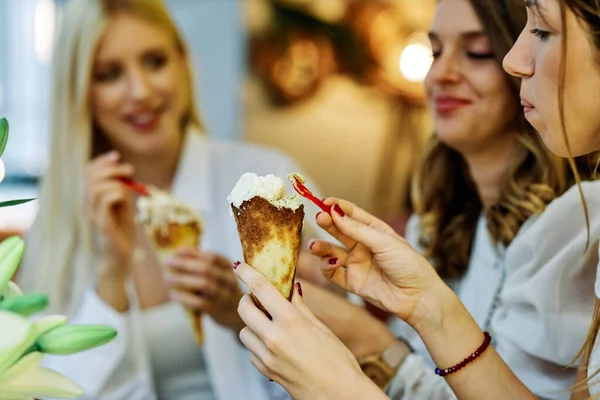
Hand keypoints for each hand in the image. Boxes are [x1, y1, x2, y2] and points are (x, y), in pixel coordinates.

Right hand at [84, 151, 135, 274]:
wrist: (119, 256)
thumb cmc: (121, 230)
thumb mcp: (124, 204)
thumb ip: (122, 188)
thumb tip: (125, 171)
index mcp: (90, 198)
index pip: (87, 172)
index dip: (101, 161)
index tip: (117, 156)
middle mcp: (87, 204)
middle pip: (90, 176)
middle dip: (112, 169)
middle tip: (130, 170)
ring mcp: (92, 214)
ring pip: (96, 188)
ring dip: (116, 182)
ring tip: (129, 190)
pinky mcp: (101, 224)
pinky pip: (105, 202)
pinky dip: (118, 194)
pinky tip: (126, 200)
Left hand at [166, 248, 243, 332]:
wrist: (237, 317)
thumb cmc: (222, 291)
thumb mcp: (218, 277)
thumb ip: (202, 265)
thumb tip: (178, 253)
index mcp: (229, 269)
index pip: (212, 257)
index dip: (194, 253)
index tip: (177, 251)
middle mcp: (229, 281)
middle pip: (207, 269)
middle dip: (185, 264)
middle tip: (167, 261)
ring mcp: (224, 296)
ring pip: (204, 284)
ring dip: (183, 279)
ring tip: (167, 277)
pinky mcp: (217, 311)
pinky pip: (200, 302)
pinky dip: (185, 298)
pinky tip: (173, 294)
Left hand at [234, 263, 386, 399]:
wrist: (340, 395)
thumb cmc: (338, 362)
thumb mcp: (321, 327)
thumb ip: (300, 306)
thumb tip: (292, 288)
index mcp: (290, 321)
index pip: (260, 288)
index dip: (247, 273)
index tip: (240, 266)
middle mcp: (274, 337)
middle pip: (244, 309)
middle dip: (248, 300)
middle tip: (258, 299)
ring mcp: (267, 357)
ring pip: (243, 332)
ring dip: (251, 324)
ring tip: (269, 325)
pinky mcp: (265, 372)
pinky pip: (251, 352)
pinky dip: (257, 345)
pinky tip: (274, 345)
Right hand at [309, 198, 445, 334]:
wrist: (418, 298)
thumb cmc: (409, 265)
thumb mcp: (384, 242)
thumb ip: (357, 229)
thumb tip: (335, 212)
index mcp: (375, 231)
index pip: (352, 214)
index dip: (337, 207)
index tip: (324, 202)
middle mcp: (364, 246)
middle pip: (340, 231)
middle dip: (328, 224)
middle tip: (318, 218)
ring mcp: (357, 264)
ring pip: (332, 252)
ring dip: (321, 247)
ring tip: (314, 246)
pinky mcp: (352, 282)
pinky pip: (333, 273)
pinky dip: (327, 267)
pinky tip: (330, 263)